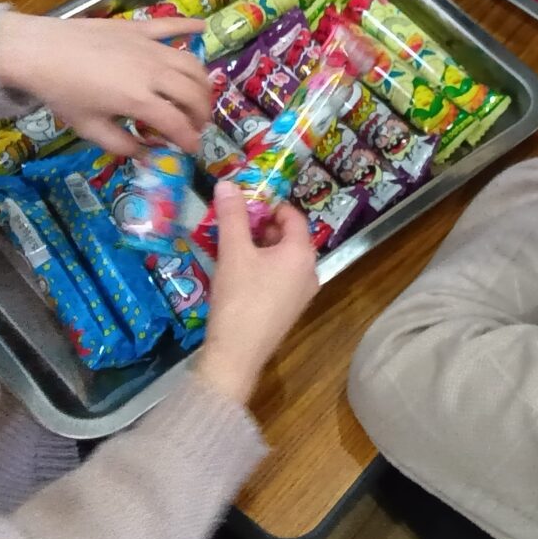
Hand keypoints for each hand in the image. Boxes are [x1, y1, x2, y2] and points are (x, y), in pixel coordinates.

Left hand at [0, 13, 211, 155]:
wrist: (39, 51)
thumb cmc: (62, 93)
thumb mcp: (89, 128)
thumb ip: (122, 145)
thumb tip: (148, 155)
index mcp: (139, 100)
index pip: (177, 123)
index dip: (189, 140)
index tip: (191, 149)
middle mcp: (153, 72)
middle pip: (193, 94)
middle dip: (201, 114)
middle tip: (195, 125)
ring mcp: (150, 47)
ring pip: (192, 64)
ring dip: (202, 83)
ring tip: (197, 95)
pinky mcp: (140, 28)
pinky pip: (172, 26)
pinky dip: (189, 27)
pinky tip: (201, 28)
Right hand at [196, 183, 321, 405]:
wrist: (237, 354)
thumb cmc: (239, 299)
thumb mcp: (233, 252)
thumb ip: (232, 216)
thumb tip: (227, 183)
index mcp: (302, 254)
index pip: (292, 216)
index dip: (270, 205)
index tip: (245, 202)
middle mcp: (310, 271)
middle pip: (289, 237)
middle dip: (262, 227)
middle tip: (234, 223)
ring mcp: (302, 294)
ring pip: (283, 259)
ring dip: (260, 248)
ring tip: (231, 246)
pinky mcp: (289, 310)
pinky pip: (280, 278)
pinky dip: (263, 268)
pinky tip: (237, 274)